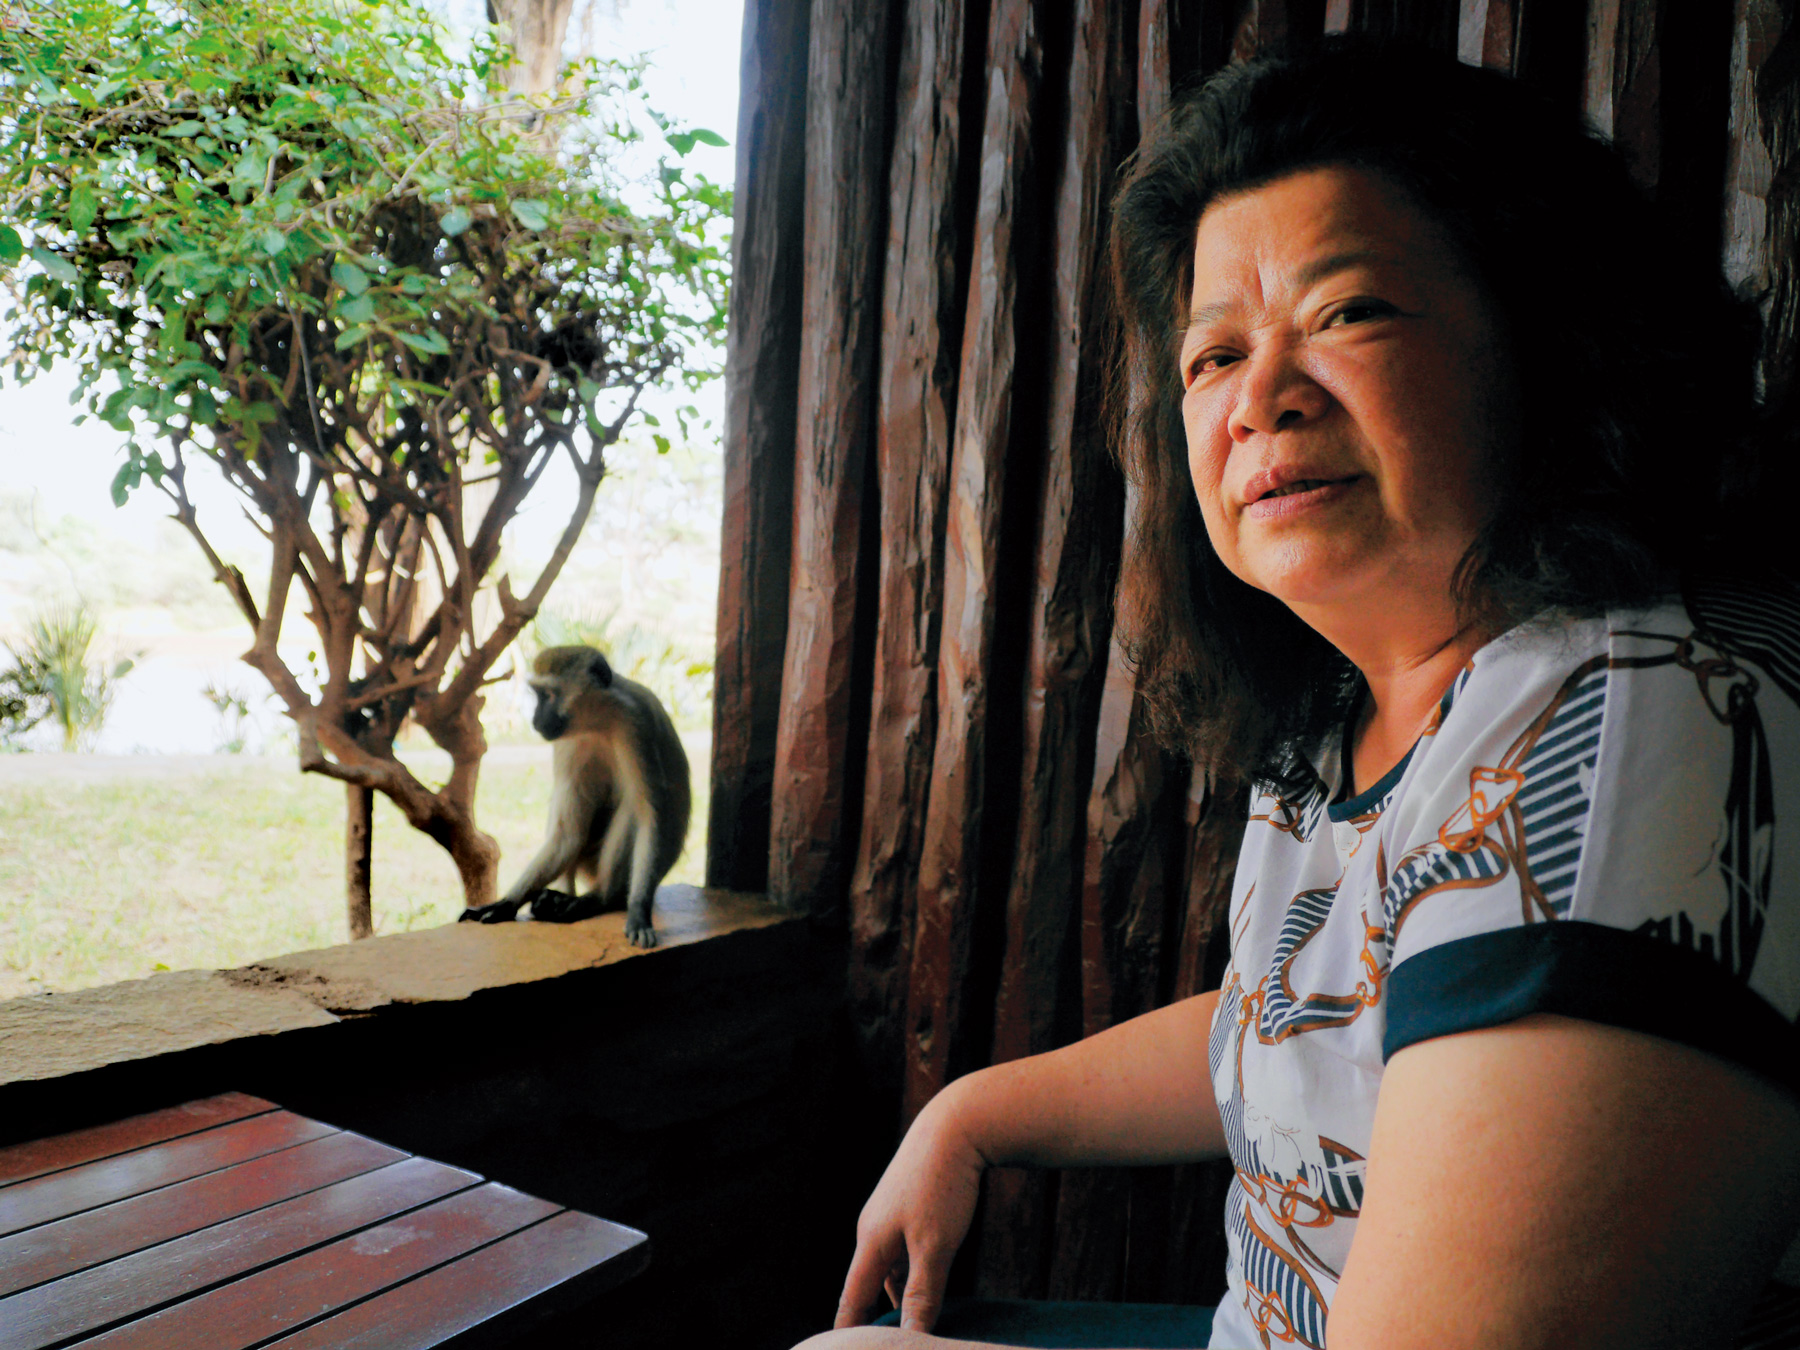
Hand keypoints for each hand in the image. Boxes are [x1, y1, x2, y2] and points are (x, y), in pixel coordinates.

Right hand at [834, 1084, 986, 1332]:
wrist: (956, 1125)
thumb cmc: (942, 1186)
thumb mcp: (935, 1248)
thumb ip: (921, 1294)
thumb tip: (911, 1336)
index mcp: (871, 1241)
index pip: (852, 1297)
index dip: (848, 1329)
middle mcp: (873, 1227)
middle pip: (867, 1282)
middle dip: (871, 1315)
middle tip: (879, 1343)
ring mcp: (890, 1212)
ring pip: (888, 1265)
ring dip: (896, 1292)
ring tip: (909, 1320)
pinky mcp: (909, 1201)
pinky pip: (903, 1247)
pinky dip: (910, 1270)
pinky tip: (928, 1280)